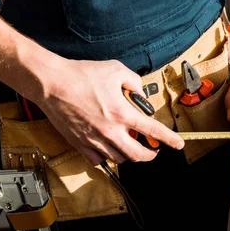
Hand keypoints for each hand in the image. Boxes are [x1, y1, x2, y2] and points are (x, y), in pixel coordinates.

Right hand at [36, 59, 183, 164]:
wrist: (51, 83)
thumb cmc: (80, 75)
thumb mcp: (115, 70)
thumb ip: (134, 82)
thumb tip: (139, 92)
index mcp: (122, 113)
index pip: (153, 131)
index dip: (170, 139)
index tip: (178, 144)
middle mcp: (110, 131)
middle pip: (138, 155)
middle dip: (151, 154)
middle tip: (153, 149)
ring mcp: (94, 140)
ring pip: (119, 158)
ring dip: (129, 153)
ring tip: (129, 143)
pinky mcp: (80, 144)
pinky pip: (98, 160)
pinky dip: (107, 156)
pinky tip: (108, 147)